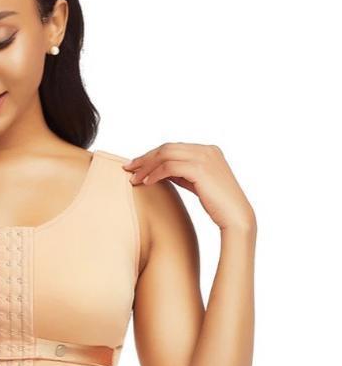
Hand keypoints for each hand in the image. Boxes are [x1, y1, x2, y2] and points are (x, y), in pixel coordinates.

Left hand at [122, 143, 255, 230]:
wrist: (236, 218)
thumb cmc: (217, 205)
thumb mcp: (197, 183)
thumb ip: (182, 173)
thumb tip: (160, 170)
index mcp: (208, 150)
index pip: (173, 147)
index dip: (152, 155)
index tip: (137, 166)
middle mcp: (207, 150)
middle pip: (167, 148)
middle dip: (145, 158)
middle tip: (128, 169)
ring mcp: (205, 157)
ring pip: (166, 155)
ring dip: (147, 166)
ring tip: (134, 179)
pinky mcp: (200, 169)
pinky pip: (170, 167)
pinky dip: (155, 173)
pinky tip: (146, 183)